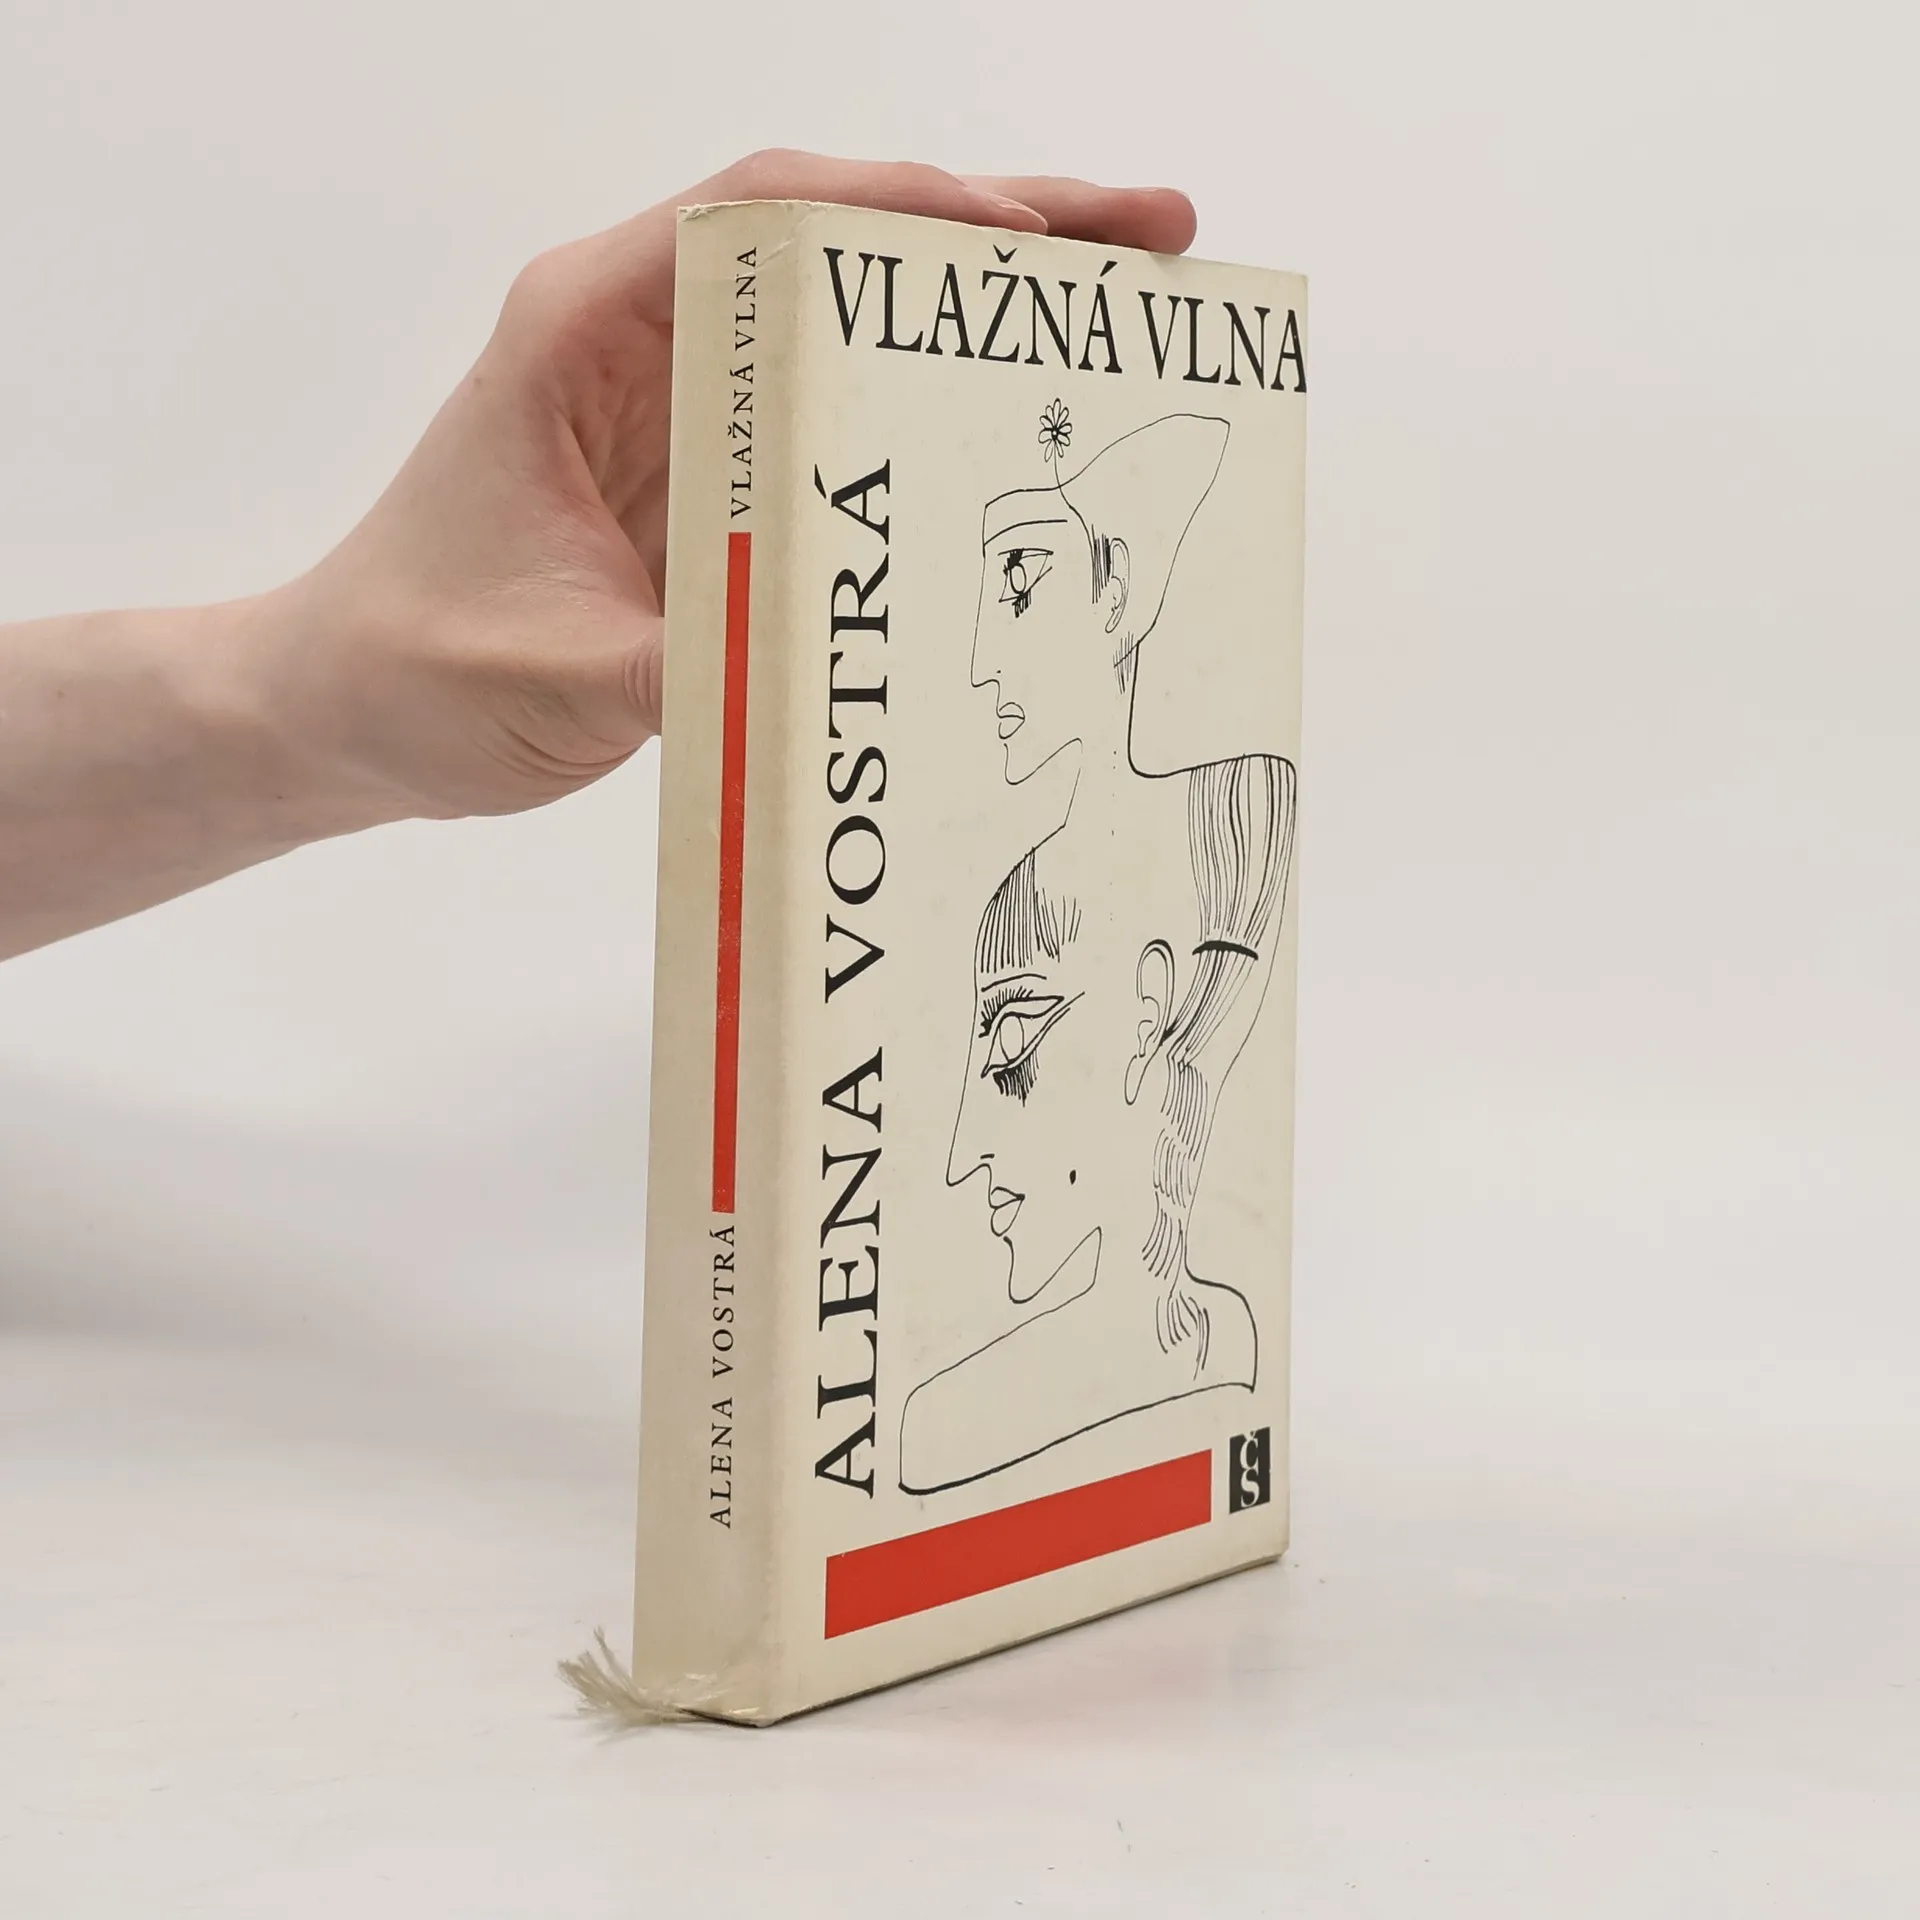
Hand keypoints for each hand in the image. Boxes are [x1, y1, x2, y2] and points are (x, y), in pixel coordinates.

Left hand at [273, 149, 1197, 821]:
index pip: (761, 219)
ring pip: (850, 316)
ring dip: (981, 312)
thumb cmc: (413, 663)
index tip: (1024, 241)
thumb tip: (835, 665)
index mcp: (582, 331)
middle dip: (999, 227)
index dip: (906, 213)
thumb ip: (690, 663)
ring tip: (1125, 308)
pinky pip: (838, 415)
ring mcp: (682, 400)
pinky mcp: (711, 473)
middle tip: (1151, 236)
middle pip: (837, 239)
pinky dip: (930, 408)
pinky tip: (1017, 428)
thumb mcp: (556, 672)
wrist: (349, 707)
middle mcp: (640, 339)